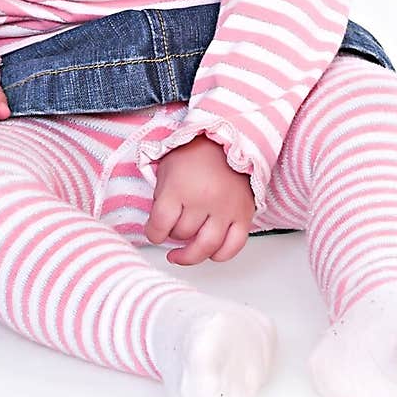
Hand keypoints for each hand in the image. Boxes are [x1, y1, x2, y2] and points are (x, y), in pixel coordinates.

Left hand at [144, 134, 255, 265]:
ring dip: (191, 254)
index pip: (160, 224)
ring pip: (206, 246)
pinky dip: (220, 255)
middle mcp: (203, 200)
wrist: (227, 140)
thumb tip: (159, 228)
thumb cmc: (194, 155)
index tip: (153, 232)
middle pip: (182, 234)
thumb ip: (161, 198)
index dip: (152, 233)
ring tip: (183, 254)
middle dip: (172, 236)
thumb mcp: (167, 169)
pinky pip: (233, 246)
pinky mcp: (244, 215)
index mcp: (180, 187)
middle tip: (170, 231)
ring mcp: (225, 209)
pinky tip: (210, 252)